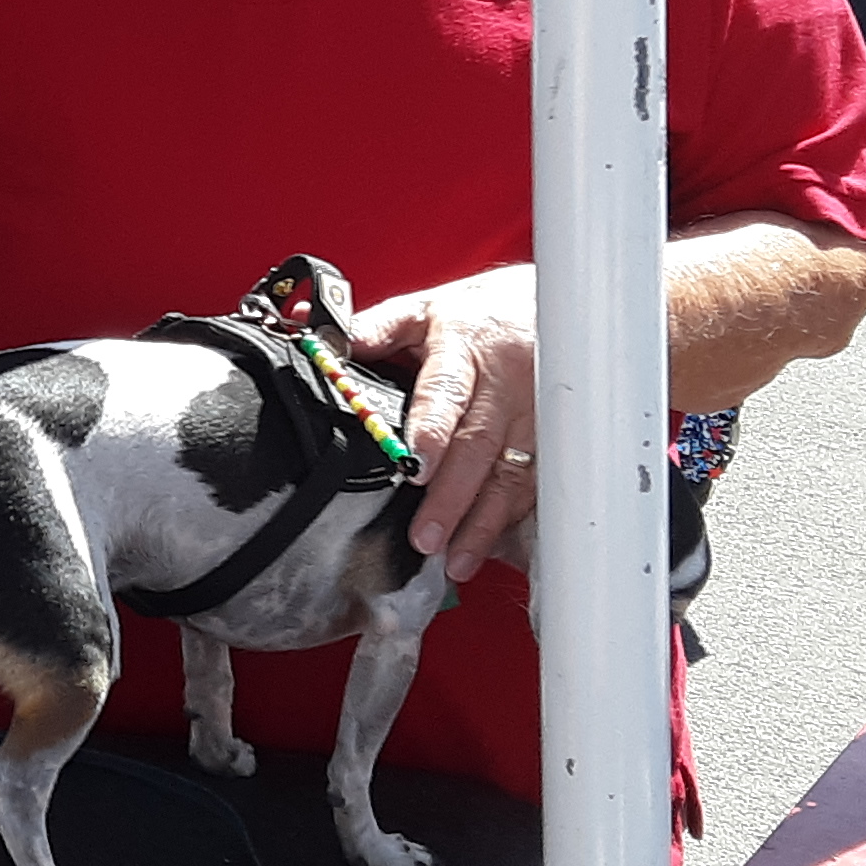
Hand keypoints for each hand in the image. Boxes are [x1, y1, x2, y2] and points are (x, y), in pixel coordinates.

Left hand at [345, 264, 537, 584]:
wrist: (550, 307)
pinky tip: (492, 549)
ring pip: (512, 474)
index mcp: (462, 346)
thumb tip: (311, 327)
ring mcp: (535, 413)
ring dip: (484, 521)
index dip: (432, 430)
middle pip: (478, 445)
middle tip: (426, 537)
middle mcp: (504, 382)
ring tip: (456, 559)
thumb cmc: (478, 313)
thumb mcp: (423, 310)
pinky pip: (535, 484)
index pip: (445, 391)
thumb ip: (370, 327)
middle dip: (452, 496)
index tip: (415, 467)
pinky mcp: (554, 438)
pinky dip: (513, 520)